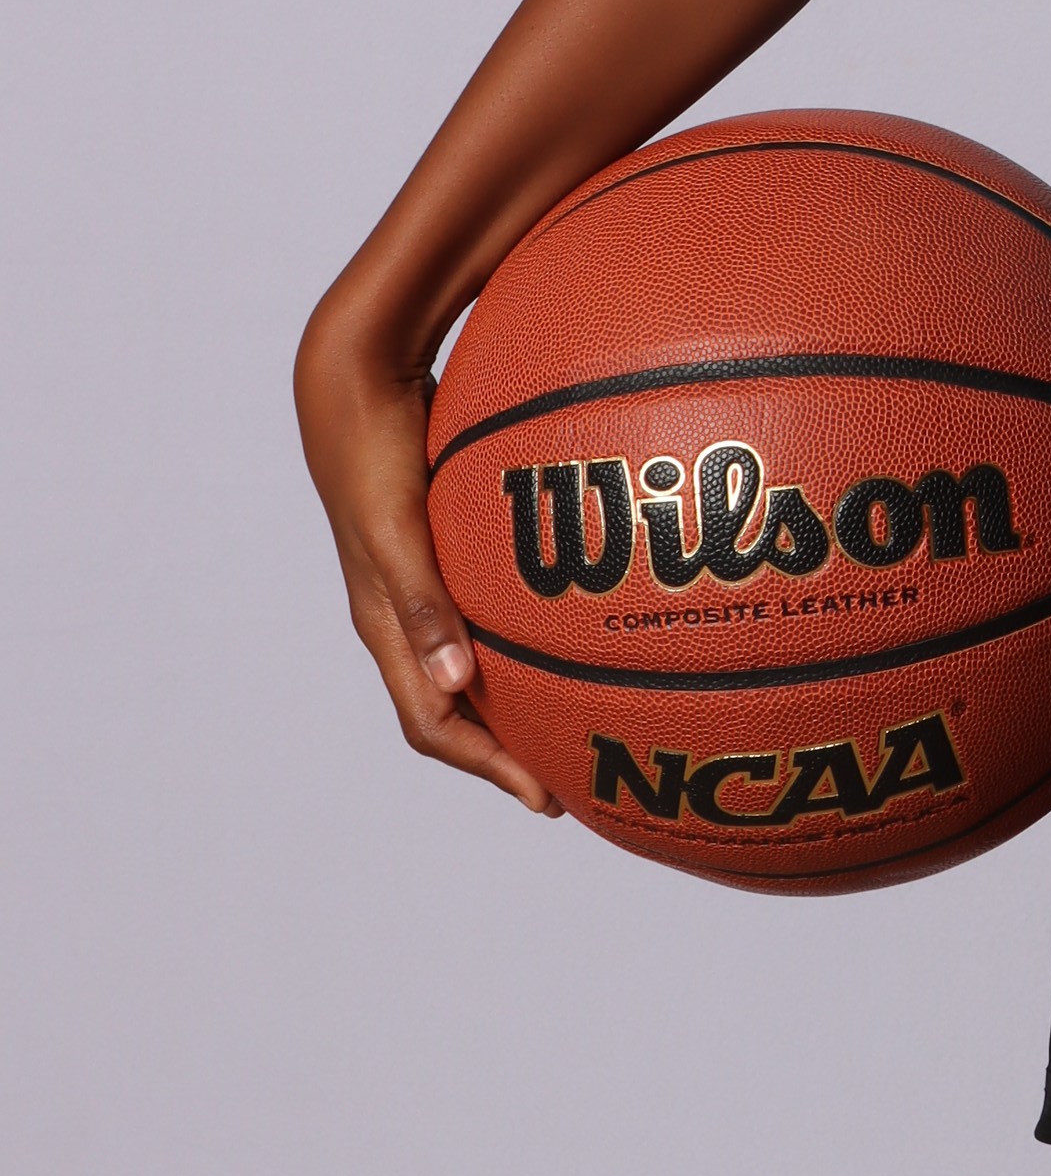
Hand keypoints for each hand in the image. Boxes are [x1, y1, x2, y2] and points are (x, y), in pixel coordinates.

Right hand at [295, 293, 561, 815]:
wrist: (354, 378)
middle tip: (570, 778)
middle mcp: (399, 614)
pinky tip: (564, 626)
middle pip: (451, 708)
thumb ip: (424, 603)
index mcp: (383, 624)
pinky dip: (516, 636)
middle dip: (505, 751)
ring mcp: (417, 581)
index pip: (432, 724)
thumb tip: (455, 688)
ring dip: (512, 699)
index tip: (547, 797)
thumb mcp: (397, 530)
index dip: (489, 766)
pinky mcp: (436, 546)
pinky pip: (479, 611)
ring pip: (466, 663)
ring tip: (572, 719)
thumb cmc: (375, 450)